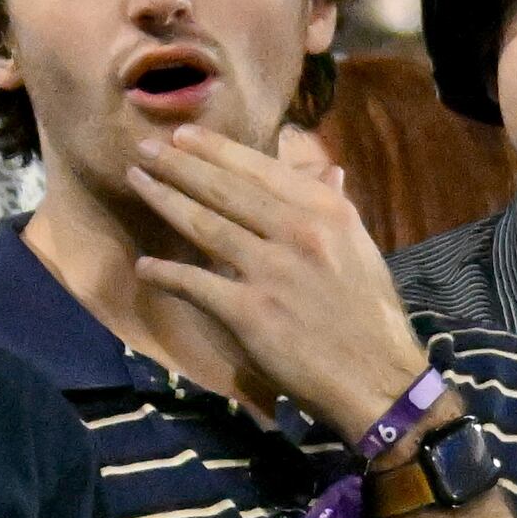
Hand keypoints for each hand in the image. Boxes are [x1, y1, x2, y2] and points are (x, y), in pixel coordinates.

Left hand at [126, 126, 440, 445]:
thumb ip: (335, 208)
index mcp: (326, 212)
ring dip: (163, 201)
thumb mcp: (361, 250)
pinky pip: (195, 284)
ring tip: (137, 182)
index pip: (259, 169)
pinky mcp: (250, 313)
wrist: (379, 382)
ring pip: (204, 226)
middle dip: (178, 165)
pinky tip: (144, 267)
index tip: (182, 135)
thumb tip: (329, 171)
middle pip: (224, 190)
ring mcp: (270, 272)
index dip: (215, 150)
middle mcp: (297, 232)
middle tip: (145, 149)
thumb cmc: (371, 317)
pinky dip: (165, 274)